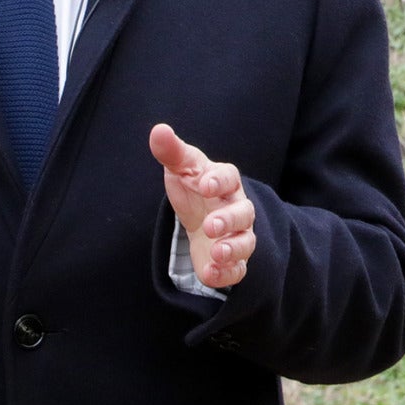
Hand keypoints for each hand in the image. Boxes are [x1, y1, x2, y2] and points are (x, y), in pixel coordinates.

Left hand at [150, 123, 255, 290]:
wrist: (203, 215)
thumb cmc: (195, 186)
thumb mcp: (182, 167)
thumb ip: (172, 151)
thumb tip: (158, 130)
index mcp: (226, 182)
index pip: (229, 177)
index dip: (219, 181)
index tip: (204, 185)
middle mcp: (238, 208)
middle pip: (243, 213)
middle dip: (229, 220)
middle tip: (210, 226)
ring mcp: (238, 235)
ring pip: (245, 243)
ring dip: (233, 249)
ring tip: (216, 253)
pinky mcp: (233, 260)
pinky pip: (237, 270)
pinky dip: (226, 274)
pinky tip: (209, 274)